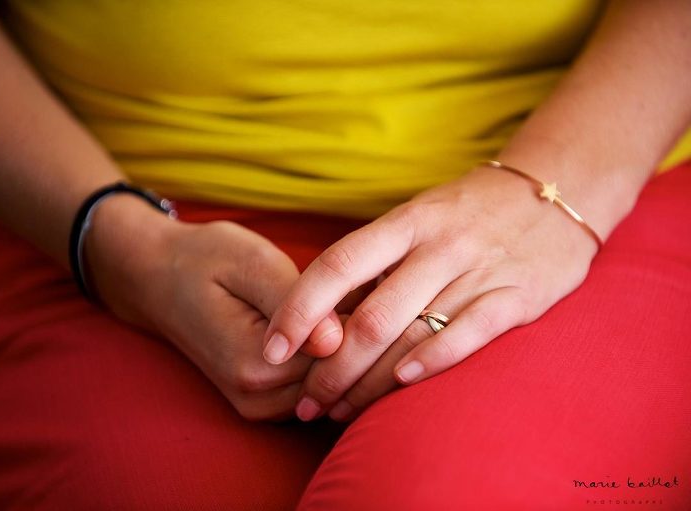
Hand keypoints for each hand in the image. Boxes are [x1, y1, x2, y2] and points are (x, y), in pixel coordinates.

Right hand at [83, 196, 342, 419]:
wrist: (159, 278)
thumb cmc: (207, 260)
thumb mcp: (252, 264)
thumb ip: (295, 304)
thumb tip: (337, 341)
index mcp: (256, 366)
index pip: (340, 357)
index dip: (363, 321)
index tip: (367, 285)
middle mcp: (258, 398)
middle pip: (340, 379)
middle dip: (358, 340)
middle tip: (361, 290)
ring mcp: (259, 406)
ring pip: (332, 388)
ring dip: (345, 351)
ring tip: (341, 302)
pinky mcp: (263, 403)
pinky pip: (314, 390)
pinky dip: (328, 362)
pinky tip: (324, 324)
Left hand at [264, 165, 599, 420]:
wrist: (555, 193)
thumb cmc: (468, 214)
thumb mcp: (417, 220)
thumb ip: (376, 263)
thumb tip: (321, 316)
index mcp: (405, 222)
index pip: (337, 265)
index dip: (299, 310)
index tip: (273, 349)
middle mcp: (437, 245)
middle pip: (369, 316)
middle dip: (330, 369)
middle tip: (306, 403)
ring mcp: (479, 269)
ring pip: (411, 333)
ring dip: (369, 382)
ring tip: (341, 411)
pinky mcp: (518, 295)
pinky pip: (471, 331)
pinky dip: (435, 359)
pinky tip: (405, 383)